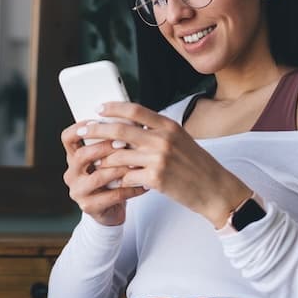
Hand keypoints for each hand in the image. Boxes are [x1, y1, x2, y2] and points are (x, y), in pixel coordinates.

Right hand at [61, 121, 145, 225]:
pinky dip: (129, 189)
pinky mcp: (89, 207)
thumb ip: (114, 141)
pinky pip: (112, 196)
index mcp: (74, 157)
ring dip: (118, 169)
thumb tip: (135, 119)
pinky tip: (143, 184)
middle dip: (104, 148)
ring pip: (97, 177)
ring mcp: (78, 191)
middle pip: (81, 156)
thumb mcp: (109, 158)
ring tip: (136, 164)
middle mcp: (72, 174)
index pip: (68, 138)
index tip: (100, 122)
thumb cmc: (112, 178)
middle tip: (125, 143)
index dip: (81, 127)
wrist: (111, 209)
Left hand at [80, 102, 251, 227]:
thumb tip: (129, 128)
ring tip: (97, 162)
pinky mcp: (156, 179)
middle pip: (119, 130)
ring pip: (118, 155)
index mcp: (169, 126)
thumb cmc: (198, 166)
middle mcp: (163, 139)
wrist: (215, 190)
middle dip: (96, 129)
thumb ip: (157, 132)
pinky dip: (118, 179)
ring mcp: (159, 159)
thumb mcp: (181, 140)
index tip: (98, 108)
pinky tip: (116, 181)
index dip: (112, 108)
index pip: (134, 110)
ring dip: (104, 160)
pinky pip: (126, 176)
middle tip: (82, 130)